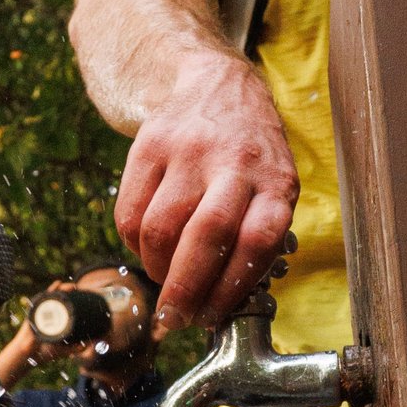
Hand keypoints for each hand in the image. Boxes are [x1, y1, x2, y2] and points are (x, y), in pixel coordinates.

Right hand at [113, 46, 299, 332]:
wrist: (217, 87)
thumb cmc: (250, 159)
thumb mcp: (274, 189)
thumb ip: (256, 240)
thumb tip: (219, 306)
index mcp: (276, 182)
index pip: (257, 242)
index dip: (231, 288)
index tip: (213, 316)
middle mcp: (235, 163)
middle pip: (207, 236)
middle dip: (186, 289)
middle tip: (175, 319)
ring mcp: (190, 151)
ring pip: (161, 228)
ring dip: (157, 270)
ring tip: (164, 282)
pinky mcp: (150, 144)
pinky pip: (130, 212)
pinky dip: (134, 246)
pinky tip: (147, 250)